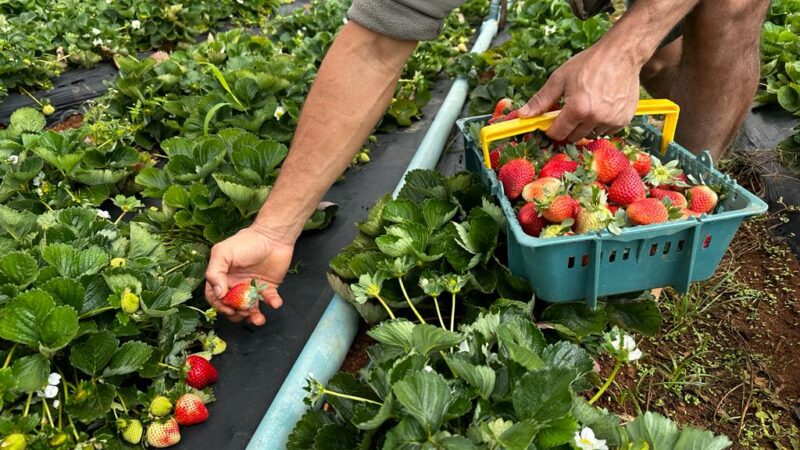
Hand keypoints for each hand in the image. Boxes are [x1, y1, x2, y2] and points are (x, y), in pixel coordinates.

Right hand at [204, 226, 293, 325]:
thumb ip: (215, 272)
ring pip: (251, 309)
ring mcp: (253, 288)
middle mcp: (236, 285)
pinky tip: (274, 302)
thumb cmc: (246, 242)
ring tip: (258, 318)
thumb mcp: (223, 253)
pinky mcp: (269, 288)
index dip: (220, 306)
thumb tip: (218, 294)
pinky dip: (273, 304)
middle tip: (244, 312)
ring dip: (254, 317)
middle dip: (237, 314)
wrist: (273, 236)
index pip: (216, 298)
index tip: (229, 309)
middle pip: (233, 307)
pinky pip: (270, 301)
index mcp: (223, 278)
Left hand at [518, 43, 640, 141]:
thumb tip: (523, 115)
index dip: (551, 128)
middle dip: (568, 127)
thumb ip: (540, 100)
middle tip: (571, 109)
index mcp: (577, 109)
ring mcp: (612, 120)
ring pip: (590, 135)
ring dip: (585, 126)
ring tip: (589, 105)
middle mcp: (595, 118)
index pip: (557, 134)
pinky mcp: (624, 120)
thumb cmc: (588, 63)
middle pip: (574, 137)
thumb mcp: (559, 79)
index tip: (552, 120)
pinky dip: (601, 124)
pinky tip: (602, 107)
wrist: (621, 53)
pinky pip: (607, 131)